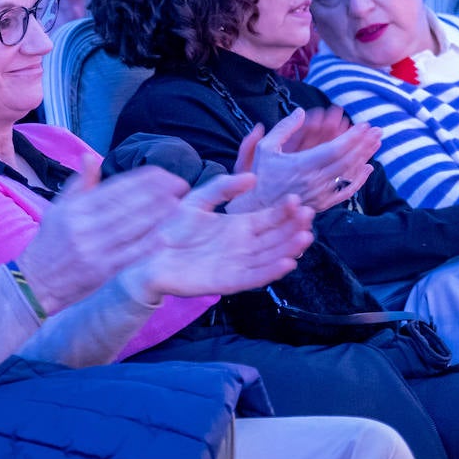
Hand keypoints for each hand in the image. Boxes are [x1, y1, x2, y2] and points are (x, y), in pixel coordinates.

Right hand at [18, 159, 187, 313]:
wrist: (35, 283)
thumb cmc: (51, 242)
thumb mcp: (59, 208)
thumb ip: (79, 183)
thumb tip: (91, 156)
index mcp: (77, 209)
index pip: (116, 187)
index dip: (144, 179)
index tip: (165, 173)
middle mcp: (85, 227)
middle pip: (129, 205)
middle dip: (159, 193)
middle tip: (182, 185)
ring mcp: (94, 250)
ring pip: (133, 228)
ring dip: (160, 215)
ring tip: (182, 204)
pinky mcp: (101, 272)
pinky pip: (131, 256)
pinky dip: (150, 246)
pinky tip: (168, 236)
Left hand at [123, 173, 311, 301]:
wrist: (149, 255)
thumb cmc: (172, 227)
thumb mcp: (198, 199)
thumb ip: (222, 186)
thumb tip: (252, 176)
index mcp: (239, 226)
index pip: (269, 218)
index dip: (285, 211)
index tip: (298, 200)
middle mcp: (243, 246)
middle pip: (276, 237)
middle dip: (293, 228)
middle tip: (309, 216)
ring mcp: (238, 264)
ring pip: (271, 257)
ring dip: (289, 248)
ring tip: (305, 237)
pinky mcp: (229, 282)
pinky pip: (255, 277)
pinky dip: (272, 271)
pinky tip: (287, 262)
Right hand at [227, 107, 379, 212]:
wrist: (256, 209)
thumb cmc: (259, 176)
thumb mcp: (265, 148)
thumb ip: (284, 128)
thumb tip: (301, 111)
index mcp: (301, 165)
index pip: (335, 150)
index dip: (353, 137)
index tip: (364, 124)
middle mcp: (314, 181)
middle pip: (348, 161)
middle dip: (364, 144)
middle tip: (377, 130)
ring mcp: (320, 194)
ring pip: (350, 175)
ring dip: (365, 157)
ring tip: (376, 143)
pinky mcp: (322, 204)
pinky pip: (345, 192)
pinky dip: (359, 180)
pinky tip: (368, 168)